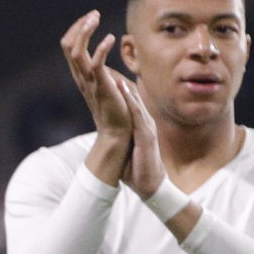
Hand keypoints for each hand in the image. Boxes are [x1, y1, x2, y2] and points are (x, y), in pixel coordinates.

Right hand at [60, 12, 135, 178]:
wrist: (118, 133)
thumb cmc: (117, 109)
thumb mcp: (107, 83)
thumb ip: (102, 69)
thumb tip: (103, 56)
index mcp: (81, 74)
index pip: (69, 46)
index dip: (77, 29)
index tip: (91, 18)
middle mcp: (80, 76)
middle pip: (68, 45)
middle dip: (79, 26)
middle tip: (94, 14)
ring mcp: (89, 81)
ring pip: (76, 50)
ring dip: (85, 31)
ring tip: (96, 18)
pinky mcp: (101, 86)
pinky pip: (95, 63)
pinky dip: (101, 48)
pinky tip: (110, 38)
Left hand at [110, 75, 167, 200]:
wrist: (151, 187)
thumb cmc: (137, 170)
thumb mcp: (125, 148)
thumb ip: (119, 137)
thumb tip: (106, 133)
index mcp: (138, 124)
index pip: (128, 101)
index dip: (116, 87)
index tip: (102, 73)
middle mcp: (144, 122)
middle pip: (131, 97)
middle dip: (118, 80)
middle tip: (104, 66)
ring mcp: (147, 128)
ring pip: (135, 102)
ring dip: (124, 86)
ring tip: (110, 72)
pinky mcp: (147, 137)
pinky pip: (139, 116)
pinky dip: (131, 102)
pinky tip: (123, 90)